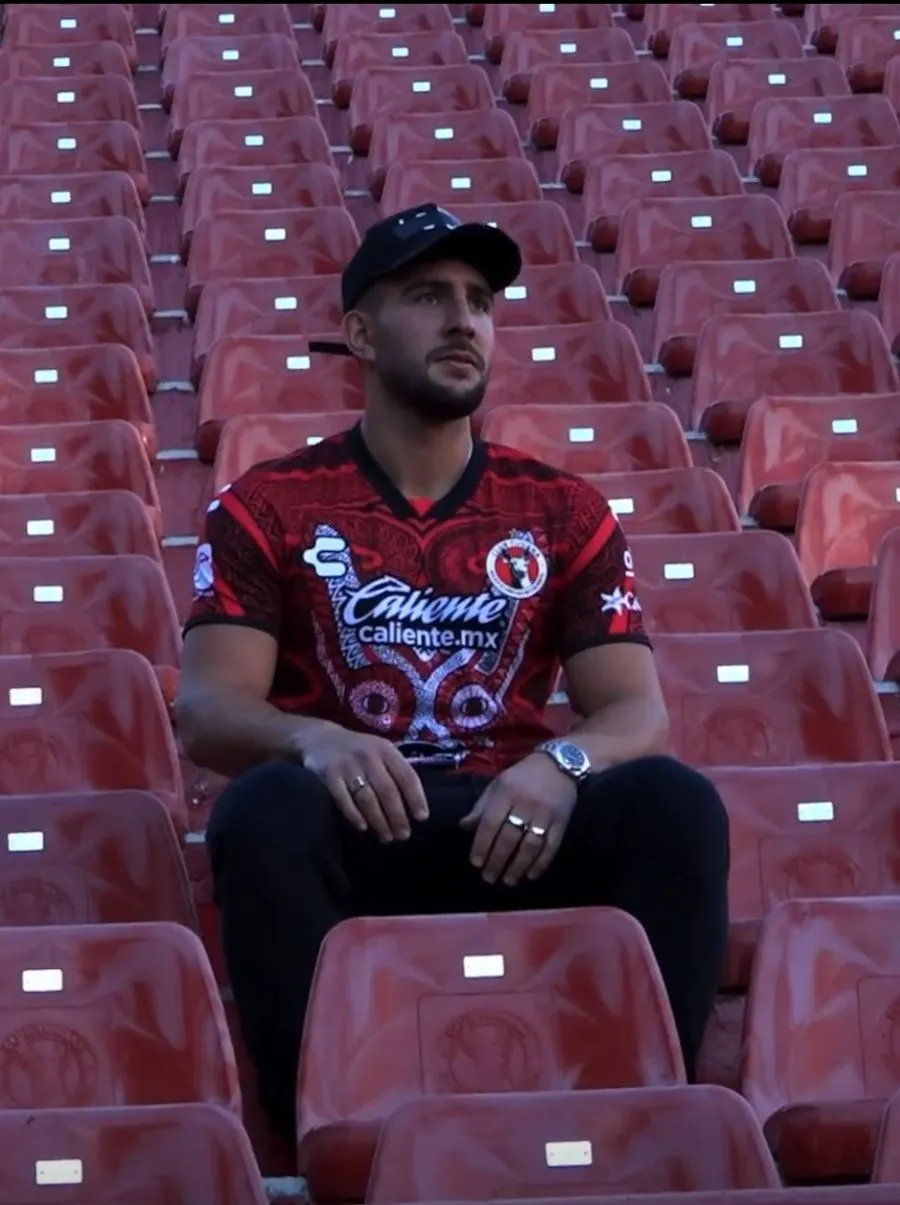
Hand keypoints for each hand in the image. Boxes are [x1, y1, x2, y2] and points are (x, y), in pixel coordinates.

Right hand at [301, 725, 428, 843]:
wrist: (319, 738)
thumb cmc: (358, 750)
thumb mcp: (380, 751)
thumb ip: (395, 771)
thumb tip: (414, 805)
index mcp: (386, 750)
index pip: (406, 776)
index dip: (416, 798)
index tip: (422, 818)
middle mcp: (369, 756)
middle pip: (388, 791)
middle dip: (398, 817)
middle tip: (403, 836)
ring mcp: (348, 766)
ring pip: (367, 799)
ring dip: (379, 821)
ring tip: (387, 838)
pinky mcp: (329, 775)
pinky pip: (344, 800)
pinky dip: (355, 816)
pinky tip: (363, 828)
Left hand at [460, 753, 576, 885]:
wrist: (560, 764)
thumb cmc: (523, 776)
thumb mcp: (498, 784)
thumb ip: (482, 806)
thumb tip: (464, 827)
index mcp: (506, 792)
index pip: (490, 823)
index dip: (482, 845)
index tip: (476, 863)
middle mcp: (525, 804)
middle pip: (509, 837)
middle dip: (497, 861)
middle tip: (489, 878)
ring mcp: (545, 815)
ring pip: (530, 846)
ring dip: (518, 866)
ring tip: (508, 881)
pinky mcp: (561, 822)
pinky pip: (551, 847)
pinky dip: (541, 864)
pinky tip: (531, 875)